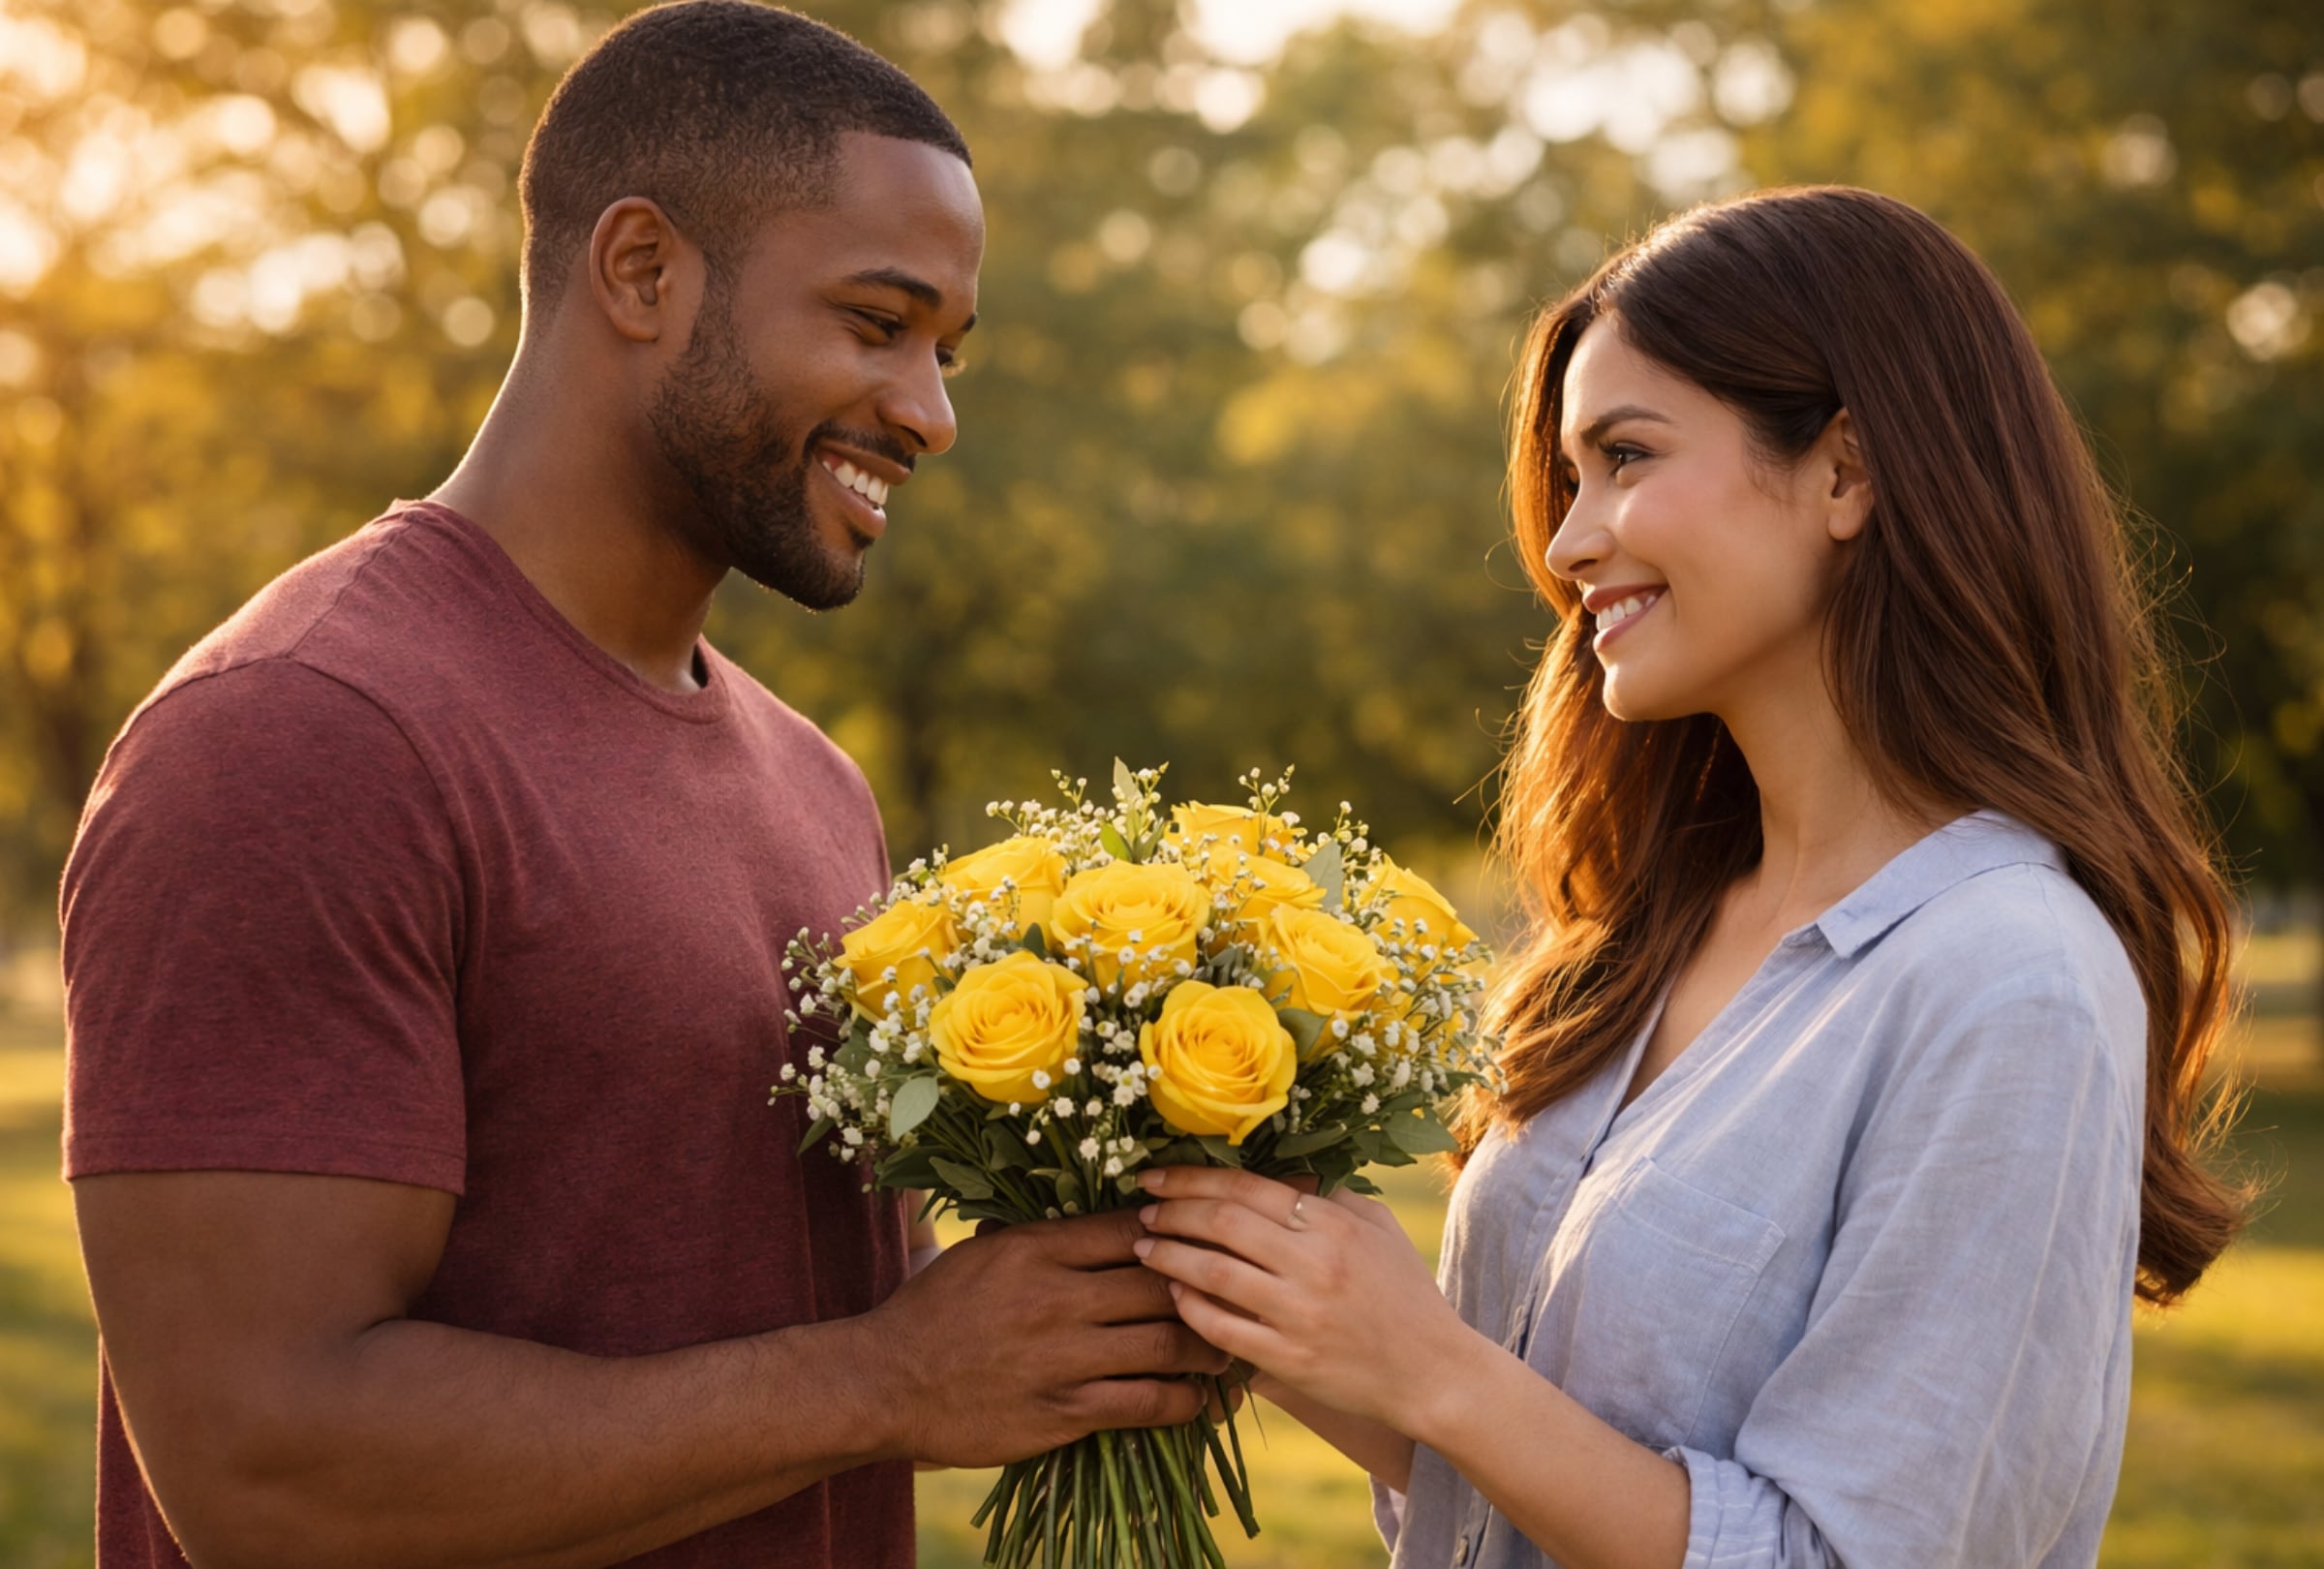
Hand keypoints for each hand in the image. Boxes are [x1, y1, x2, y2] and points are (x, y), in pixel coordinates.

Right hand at [866, 1208, 1231, 1468]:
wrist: (888, 1382)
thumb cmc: (936, 1311)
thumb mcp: (983, 1252)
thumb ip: (1044, 1236)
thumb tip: (1102, 1216)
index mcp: (1037, 1248)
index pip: (1132, 1228)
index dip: (1180, 1229)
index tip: (1207, 1234)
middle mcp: (1057, 1297)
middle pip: (1162, 1282)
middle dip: (1208, 1286)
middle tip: (1235, 1292)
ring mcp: (1063, 1357)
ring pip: (1167, 1343)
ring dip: (1209, 1347)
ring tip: (1229, 1348)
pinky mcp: (1064, 1411)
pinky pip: (1145, 1402)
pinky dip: (1183, 1402)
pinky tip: (1197, 1400)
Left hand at [1131, 1166, 1472, 1435]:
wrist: (1433, 1372)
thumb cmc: (1404, 1293)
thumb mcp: (1377, 1228)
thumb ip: (1327, 1195)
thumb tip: (1274, 1172)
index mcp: (1333, 1224)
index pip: (1245, 1188)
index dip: (1191, 1178)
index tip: (1155, 1175)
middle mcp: (1314, 1264)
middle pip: (1221, 1224)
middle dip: (1171, 1211)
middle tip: (1141, 1209)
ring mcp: (1300, 1314)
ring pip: (1213, 1274)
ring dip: (1168, 1256)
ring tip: (1142, 1246)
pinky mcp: (1289, 1361)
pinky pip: (1222, 1328)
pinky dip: (1189, 1308)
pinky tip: (1172, 1294)